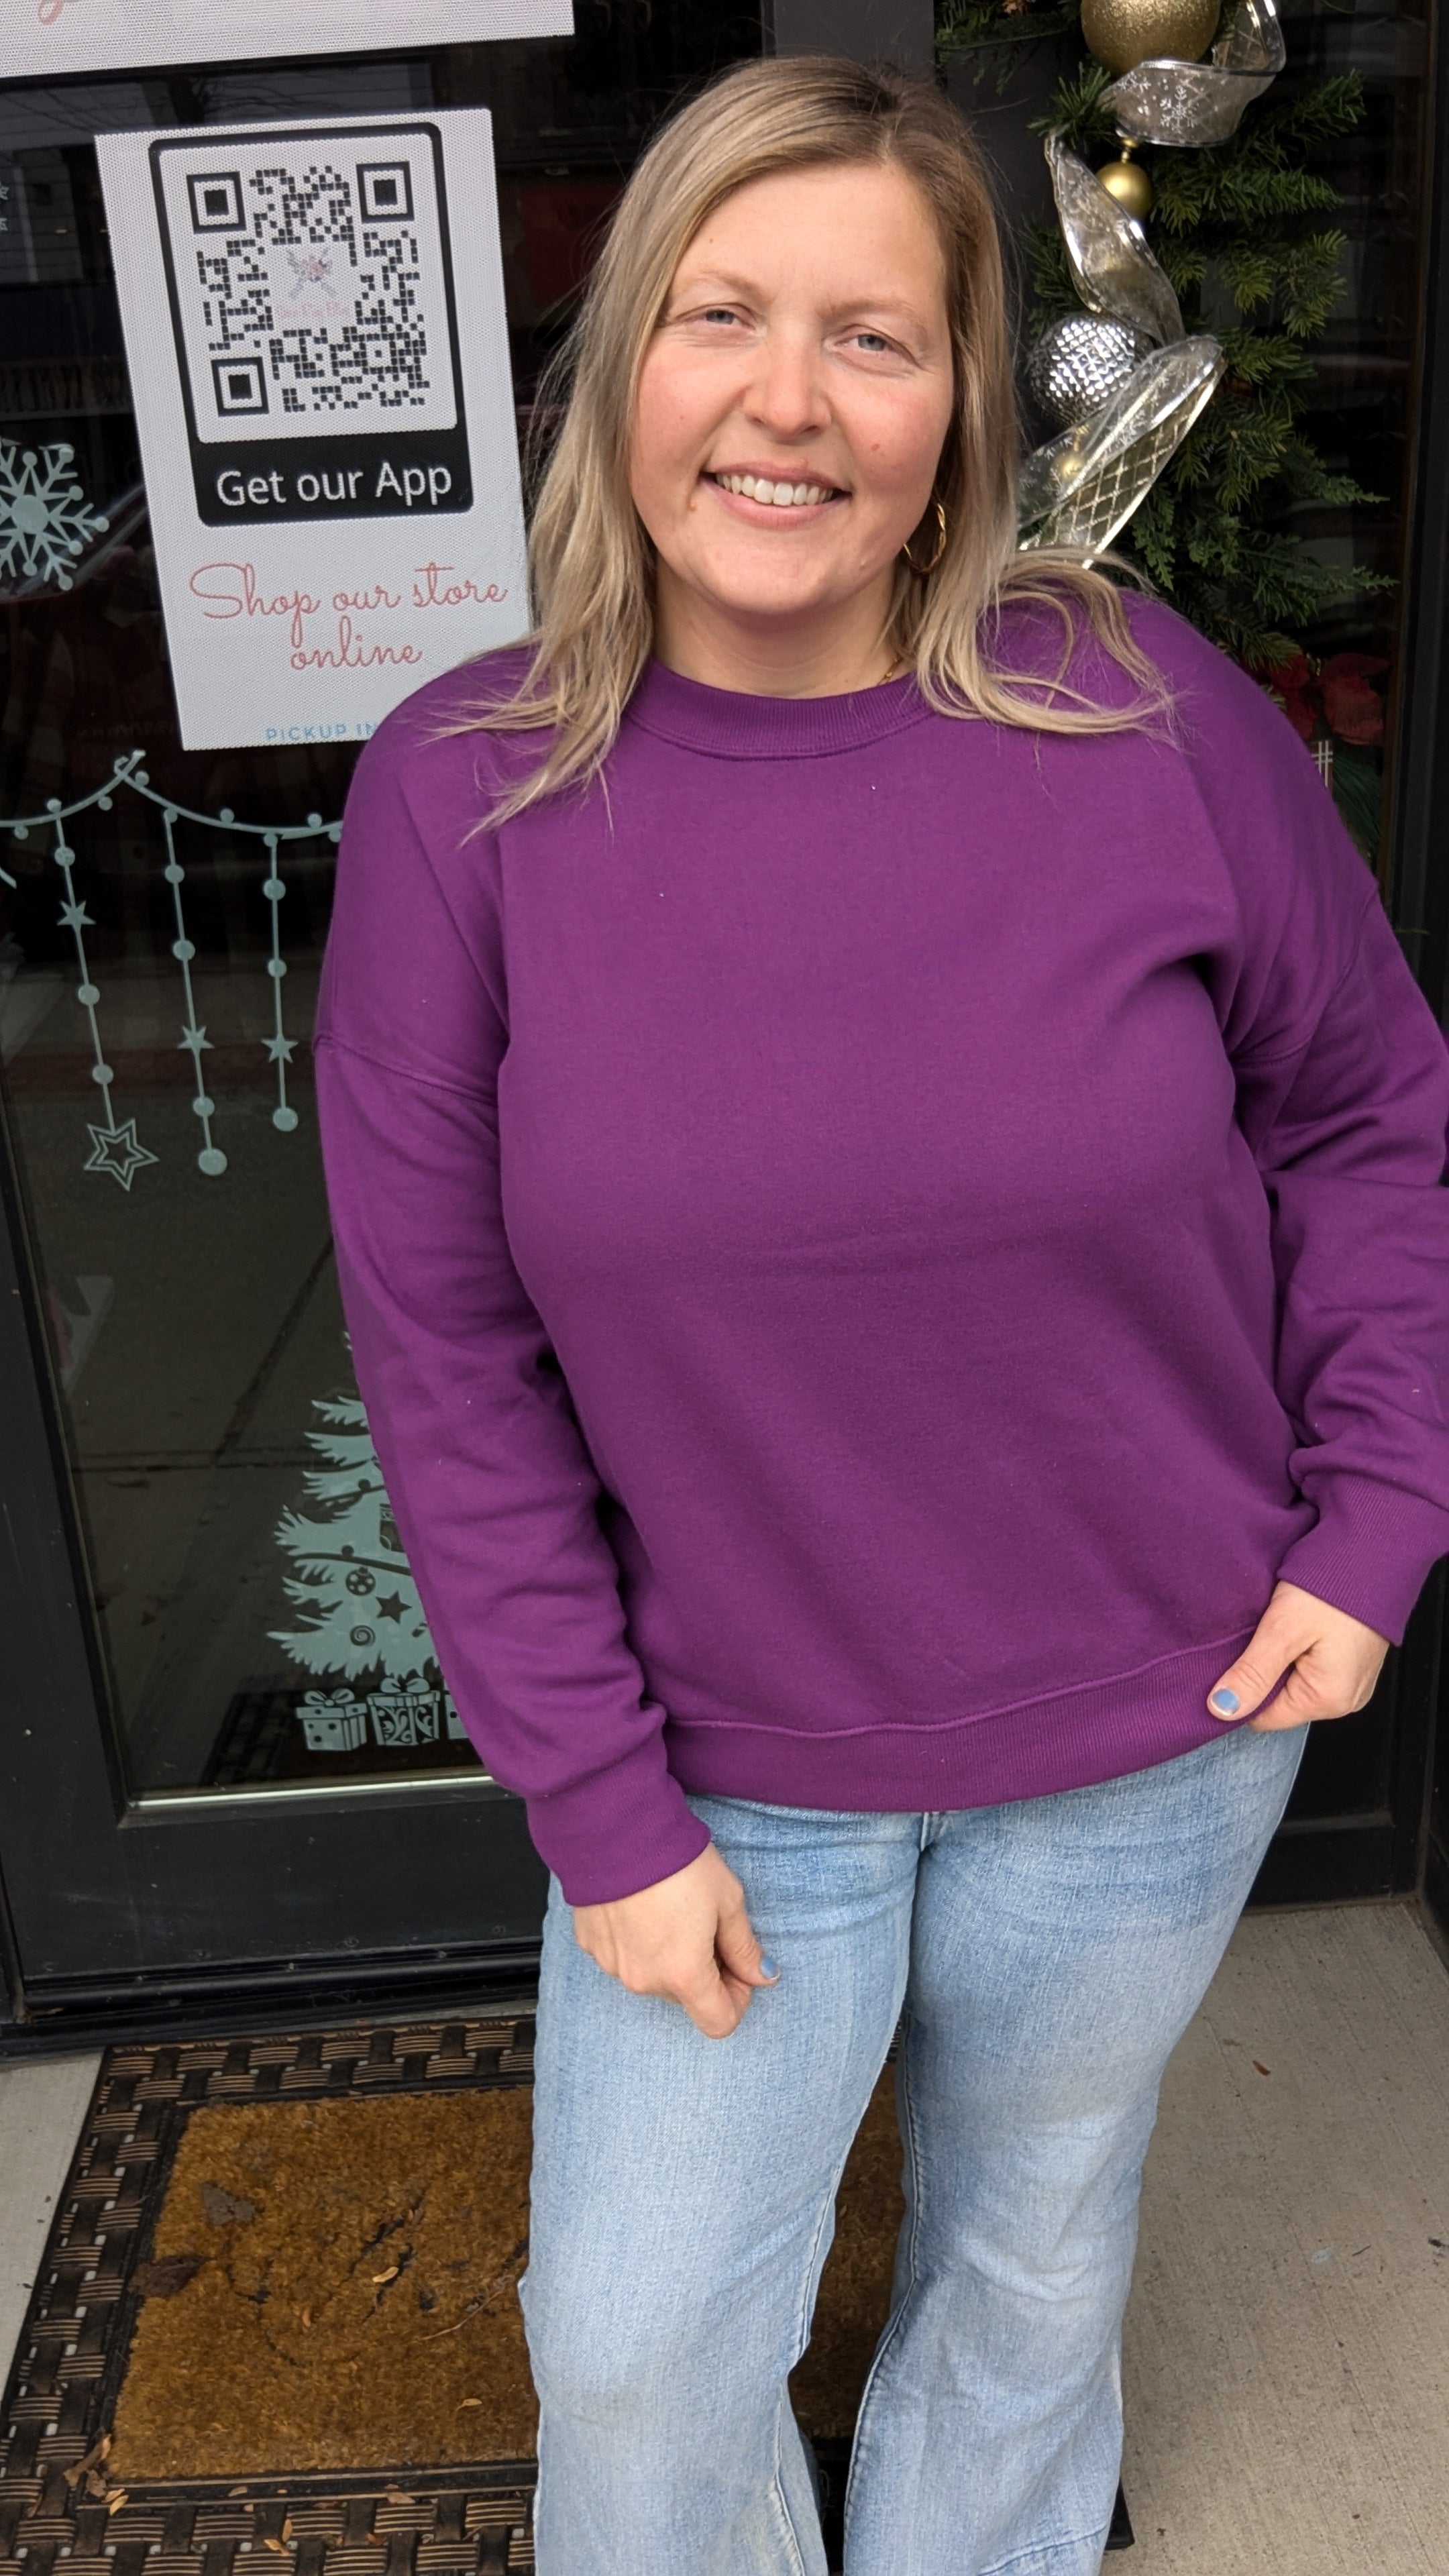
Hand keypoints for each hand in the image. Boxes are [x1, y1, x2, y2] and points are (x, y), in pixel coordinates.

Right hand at [571, 1842, 777, 2038]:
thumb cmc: (677, 1861)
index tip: (738, 1968)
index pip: (718, 2022)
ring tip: (671, 1910)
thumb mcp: (727, 1900)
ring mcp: (613, 1965)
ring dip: (668, 1957)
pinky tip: (641, 1907)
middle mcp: (645, 1980)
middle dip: (702, 1972)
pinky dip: (636, 1942)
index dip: (737, 1999)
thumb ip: (745, 1947)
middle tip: (708, 1927)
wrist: (615, 1828)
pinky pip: (623, 1957)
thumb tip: (762, 1976)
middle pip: (685, 1997)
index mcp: (685, 1974)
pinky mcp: (591, 1945)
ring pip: (653, 1977)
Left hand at [1207, 1580, 1389, 1730]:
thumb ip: (1252, 1673)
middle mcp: (1345, 1699)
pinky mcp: (1352, 1663)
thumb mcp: (1283, 1630)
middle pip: (1280, 1701)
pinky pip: (1312, 1667)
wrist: (1373, 1553)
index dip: (1241, 1692)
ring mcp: (1352, 1682)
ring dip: (1279, 1659)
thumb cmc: (1334, 1589)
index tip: (1230, 1661)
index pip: (1264, 1717)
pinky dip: (1297, 1650)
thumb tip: (1222, 1709)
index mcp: (1329, 1699)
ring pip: (1294, 1683)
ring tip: (1280, 1627)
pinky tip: (1297, 1626)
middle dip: (1261, 1672)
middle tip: (1259, 1635)